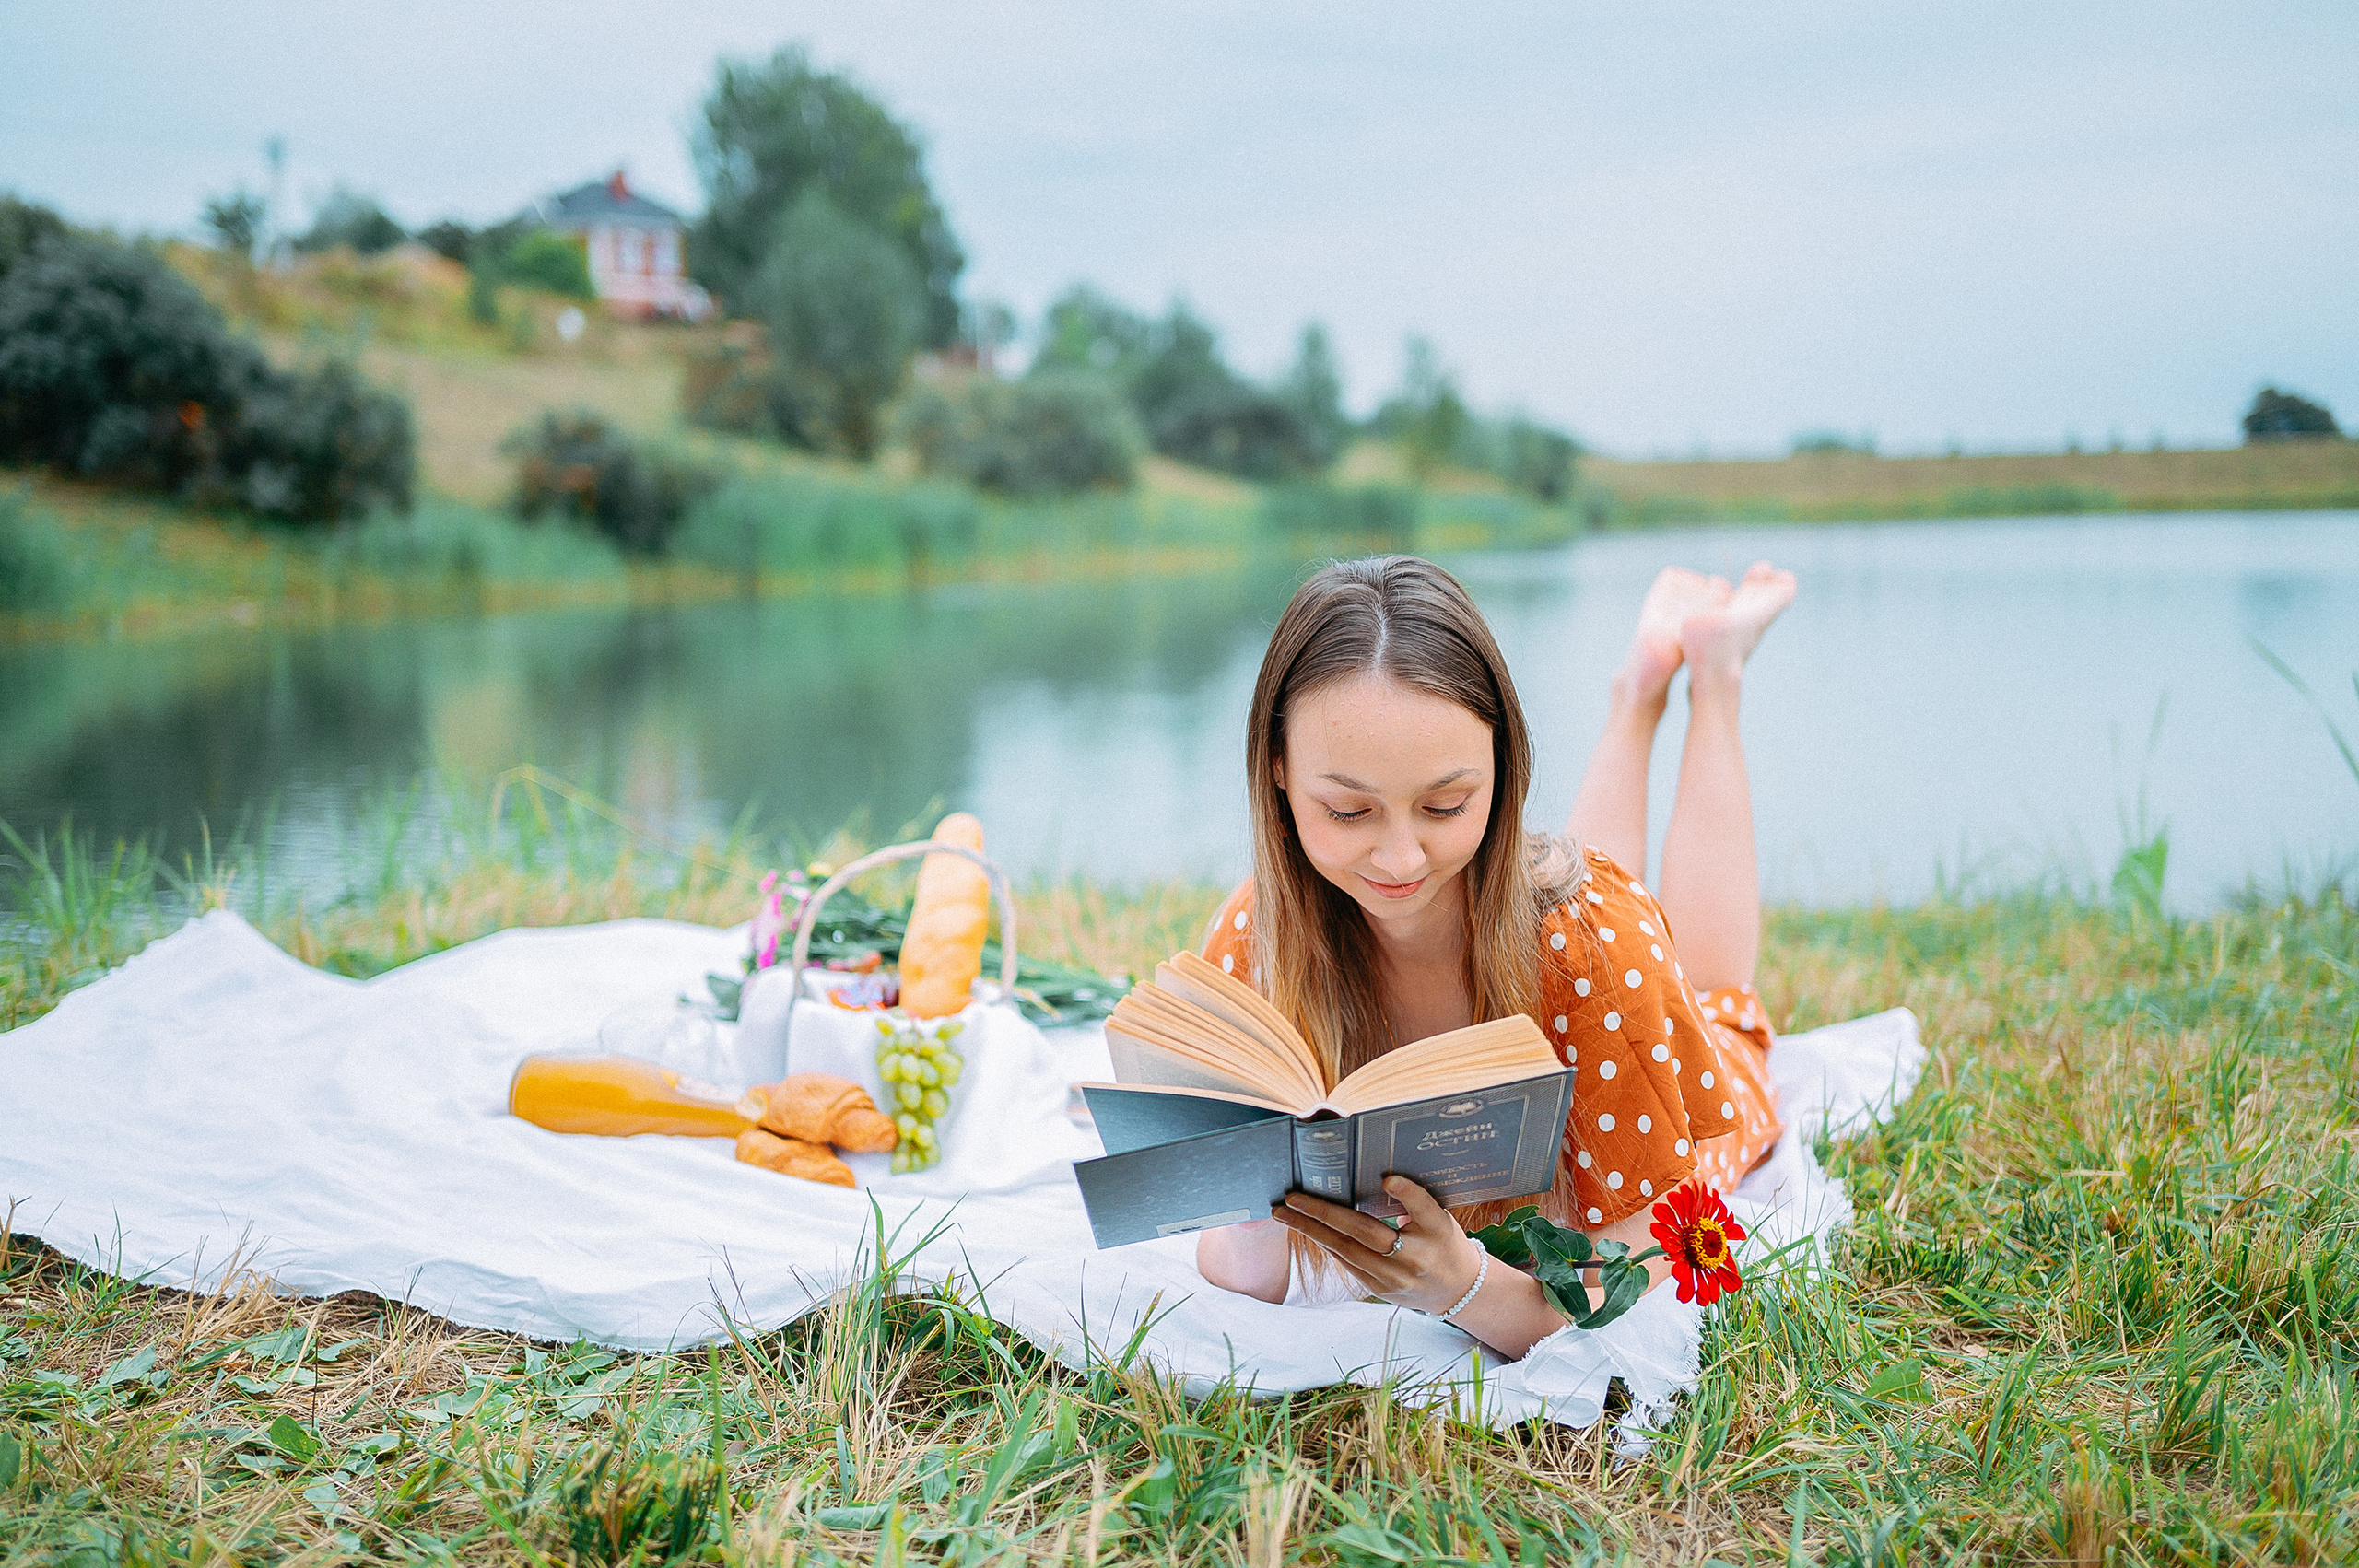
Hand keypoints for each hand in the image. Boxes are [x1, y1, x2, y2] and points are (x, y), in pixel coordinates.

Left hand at [1269, 1174, 1483, 1315]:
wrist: (1456, 1290)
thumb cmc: (1443, 1242)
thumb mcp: (1440, 1217)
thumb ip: (1414, 1199)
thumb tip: (1377, 1174)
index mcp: (1438, 1230)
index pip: (1423, 1208)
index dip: (1407, 1193)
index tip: (1389, 1178)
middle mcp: (1416, 1257)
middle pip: (1367, 1232)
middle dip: (1325, 1213)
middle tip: (1293, 1197)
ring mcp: (1395, 1277)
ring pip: (1347, 1250)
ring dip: (1312, 1230)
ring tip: (1284, 1213)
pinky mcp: (1379, 1288)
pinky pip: (1346, 1262)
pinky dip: (1325, 1243)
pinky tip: (1305, 1228)